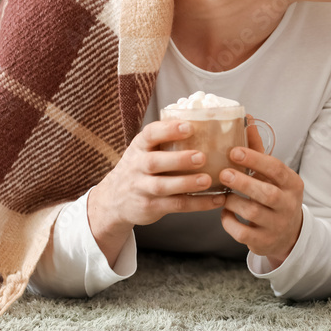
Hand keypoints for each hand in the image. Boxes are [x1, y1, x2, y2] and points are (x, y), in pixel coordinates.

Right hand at [88, 118, 227, 264]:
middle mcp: (137, 166)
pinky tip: (216, 199)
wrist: (114, 200)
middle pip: (154, 162)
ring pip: (162, 186)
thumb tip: (207, 123)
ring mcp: (142, 188)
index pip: (150, 134)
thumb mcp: (145, 150)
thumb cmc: (140, 168)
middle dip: (178, 159)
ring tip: (207, 180)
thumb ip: (166, 139)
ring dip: (186, 183)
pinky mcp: (150, 207)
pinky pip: (175, 205)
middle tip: (201, 156)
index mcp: (140, 147)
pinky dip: (197, 204)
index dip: (168, 130)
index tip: (189, 127)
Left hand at [219, 121, 303, 267]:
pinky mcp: (264, 242)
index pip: (276, 168)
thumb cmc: (275, 195)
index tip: (234, 151)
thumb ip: (258, 149)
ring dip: (233, 201)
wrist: (288, 233)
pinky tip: (225, 213)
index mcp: (292, 183)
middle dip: (243, 182)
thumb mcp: (272, 174)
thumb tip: (246, 118)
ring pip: (252, 212)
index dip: (255, 159)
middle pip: (267, 193)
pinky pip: (242, 232)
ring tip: (223, 193)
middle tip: (223, 173)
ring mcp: (277, 225)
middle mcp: (288, 204)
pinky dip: (229, 222)